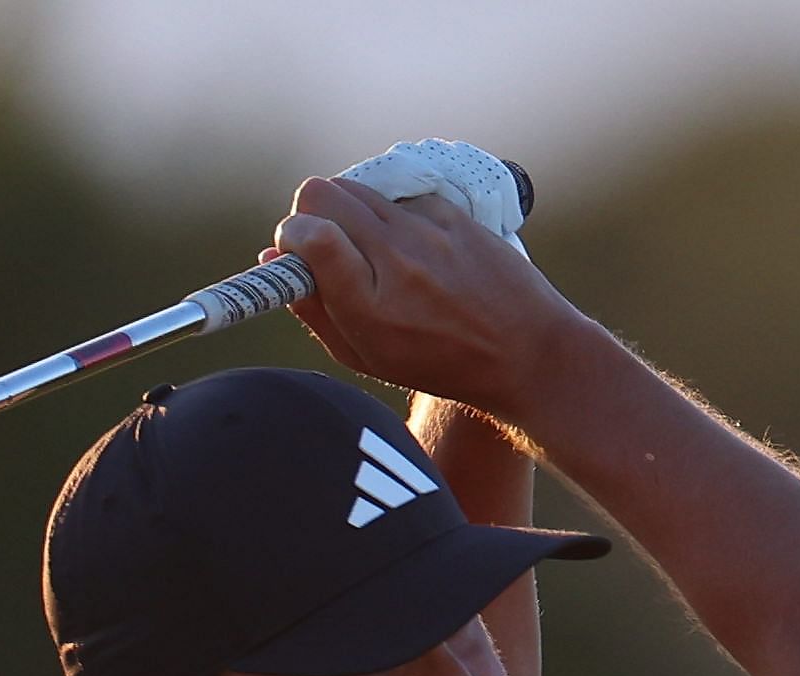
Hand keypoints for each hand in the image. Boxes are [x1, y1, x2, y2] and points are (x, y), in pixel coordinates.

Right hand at [271, 177, 571, 417]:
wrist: (527, 354)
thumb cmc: (440, 363)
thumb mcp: (368, 357)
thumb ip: (314, 309)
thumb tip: (272, 257)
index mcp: (370, 308)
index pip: (309, 233)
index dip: (292, 236)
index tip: (298, 250)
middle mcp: (397, 262)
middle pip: (321, 193)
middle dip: (312, 214)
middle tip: (330, 245)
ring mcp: (428, 233)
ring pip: (357, 187)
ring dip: (352, 211)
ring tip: (376, 251)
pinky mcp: (452, 214)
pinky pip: (399, 195)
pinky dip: (395, 215)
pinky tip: (416, 249)